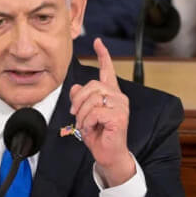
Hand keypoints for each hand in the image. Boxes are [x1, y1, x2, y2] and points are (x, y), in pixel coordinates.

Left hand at [68, 38, 134, 184]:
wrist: (108, 154)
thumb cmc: (99, 135)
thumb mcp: (84, 115)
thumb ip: (80, 100)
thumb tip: (75, 88)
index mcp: (111, 94)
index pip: (107, 70)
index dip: (103, 55)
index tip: (98, 42)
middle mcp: (118, 97)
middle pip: (92, 85)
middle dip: (78, 101)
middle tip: (75, 115)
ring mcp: (121, 106)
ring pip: (93, 98)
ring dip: (82, 114)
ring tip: (84, 125)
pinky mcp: (119, 116)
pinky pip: (95, 112)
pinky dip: (88, 121)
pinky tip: (91, 128)